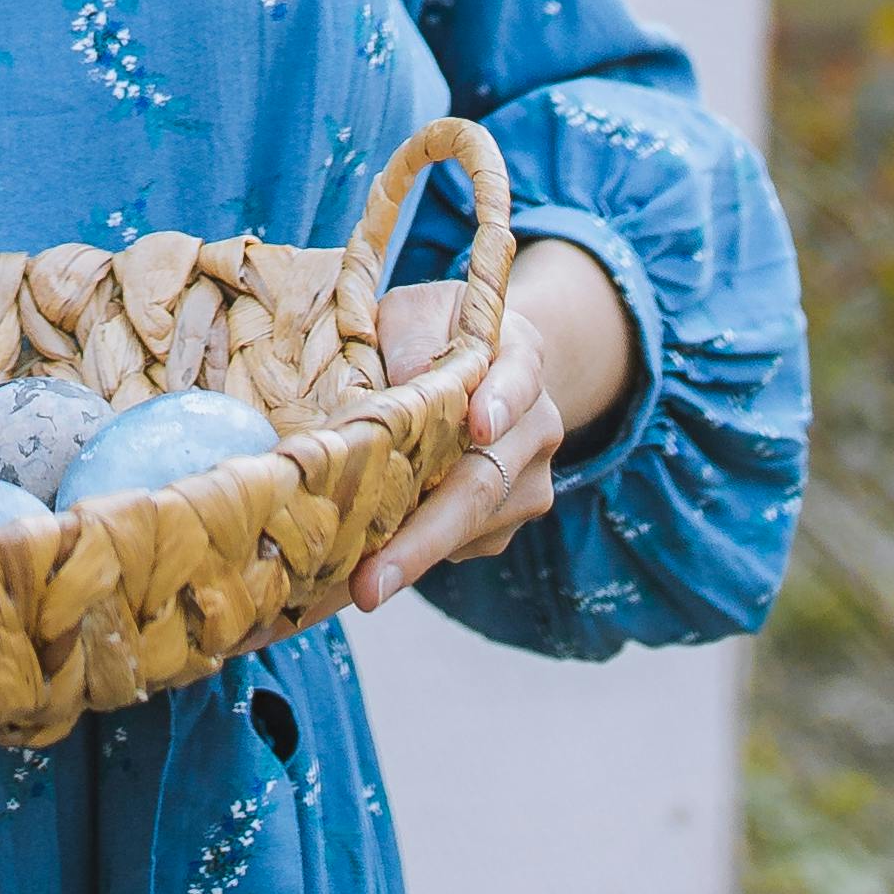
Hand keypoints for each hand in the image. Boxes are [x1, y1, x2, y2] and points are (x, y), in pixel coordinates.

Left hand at [353, 237, 632, 612]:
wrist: (486, 366)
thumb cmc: (432, 331)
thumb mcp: (416, 311)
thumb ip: (411, 336)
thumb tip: (404, 386)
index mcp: (521, 357)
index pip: (517, 379)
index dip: (500, 402)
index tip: (478, 427)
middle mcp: (538, 425)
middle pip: (485, 482)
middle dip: (425, 538)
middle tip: (372, 582)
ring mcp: (530, 481)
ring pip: (472, 526)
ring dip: (412, 557)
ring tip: (354, 583)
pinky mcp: (507, 522)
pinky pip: (462, 545)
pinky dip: (414, 553)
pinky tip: (371, 563)